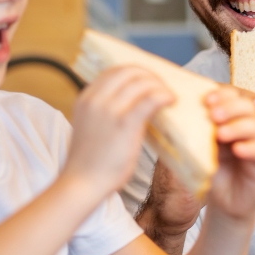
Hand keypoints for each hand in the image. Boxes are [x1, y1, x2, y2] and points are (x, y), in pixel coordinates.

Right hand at [63, 66, 174, 197]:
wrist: (82, 183)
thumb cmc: (90, 161)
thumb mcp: (91, 125)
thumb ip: (105, 110)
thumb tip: (134, 102)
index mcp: (86, 98)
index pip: (114, 71)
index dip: (135, 72)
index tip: (148, 81)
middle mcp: (96, 99)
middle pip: (129, 71)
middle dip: (149, 75)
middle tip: (162, 87)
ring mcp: (109, 110)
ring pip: (141, 82)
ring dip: (160, 85)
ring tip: (169, 96)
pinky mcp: (124, 123)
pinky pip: (150, 99)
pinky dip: (164, 96)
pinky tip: (171, 101)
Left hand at [138, 88, 254, 254]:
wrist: (224, 203)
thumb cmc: (211, 173)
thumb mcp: (198, 149)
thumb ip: (190, 132)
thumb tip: (165, 112)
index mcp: (230, 121)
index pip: (232, 98)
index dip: (222, 95)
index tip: (206, 99)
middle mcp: (245, 130)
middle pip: (246, 108)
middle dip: (230, 107)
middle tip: (213, 114)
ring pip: (254, 128)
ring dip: (237, 127)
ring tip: (220, 134)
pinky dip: (250, 148)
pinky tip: (237, 150)